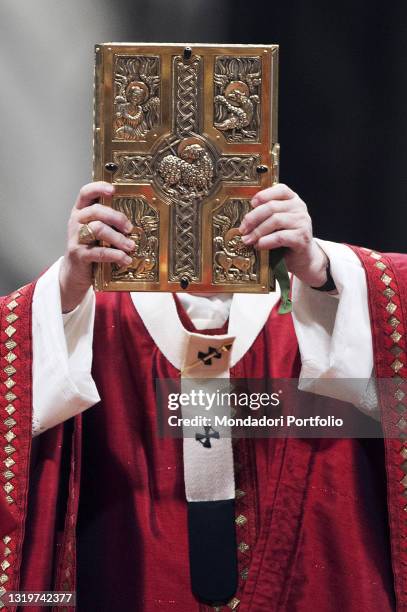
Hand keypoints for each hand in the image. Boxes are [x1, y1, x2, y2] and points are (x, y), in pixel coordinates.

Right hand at [59, 181, 134, 312]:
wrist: (75, 272)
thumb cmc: (91, 247)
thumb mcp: (98, 232)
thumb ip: (110, 223)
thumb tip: (135, 221)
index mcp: (81, 211)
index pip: (86, 193)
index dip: (98, 188)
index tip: (113, 189)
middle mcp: (76, 221)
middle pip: (96, 211)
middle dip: (116, 218)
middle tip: (129, 228)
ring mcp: (76, 238)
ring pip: (98, 229)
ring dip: (118, 238)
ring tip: (130, 246)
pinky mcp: (78, 254)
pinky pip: (99, 252)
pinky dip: (115, 255)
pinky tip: (125, 259)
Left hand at [239, 183, 328, 287]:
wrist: (302, 257)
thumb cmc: (286, 237)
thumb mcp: (277, 222)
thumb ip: (266, 215)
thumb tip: (245, 220)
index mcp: (293, 199)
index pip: (280, 189)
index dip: (264, 195)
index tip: (251, 203)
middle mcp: (299, 208)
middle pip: (272, 206)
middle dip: (253, 218)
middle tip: (243, 229)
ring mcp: (302, 222)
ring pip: (275, 220)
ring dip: (258, 231)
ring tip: (248, 240)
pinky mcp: (302, 238)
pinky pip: (280, 237)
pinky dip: (266, 241)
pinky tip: (259, 245)